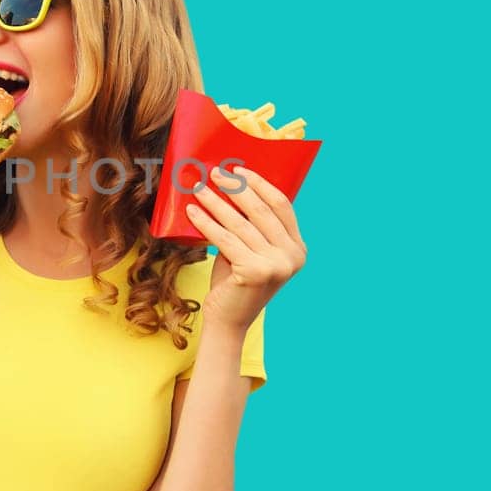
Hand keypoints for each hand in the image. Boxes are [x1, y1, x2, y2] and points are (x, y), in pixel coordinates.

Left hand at [184, 166, 307, 332]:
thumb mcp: (249, 250)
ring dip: (216, 202)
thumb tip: (231, 185)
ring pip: (240, 223)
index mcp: (298, 249)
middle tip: (215, 173)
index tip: (239, 170)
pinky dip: (206, 222)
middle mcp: (293, 256)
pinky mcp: (255, 271)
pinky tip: (192, 212)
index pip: (281, 206)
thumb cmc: (236, 282)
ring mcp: (277, 265)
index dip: (259, 184)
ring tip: (198, 189)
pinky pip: (225, 239)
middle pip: (261, 210)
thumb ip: (250, 225)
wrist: (228, 321)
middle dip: (236, 188)